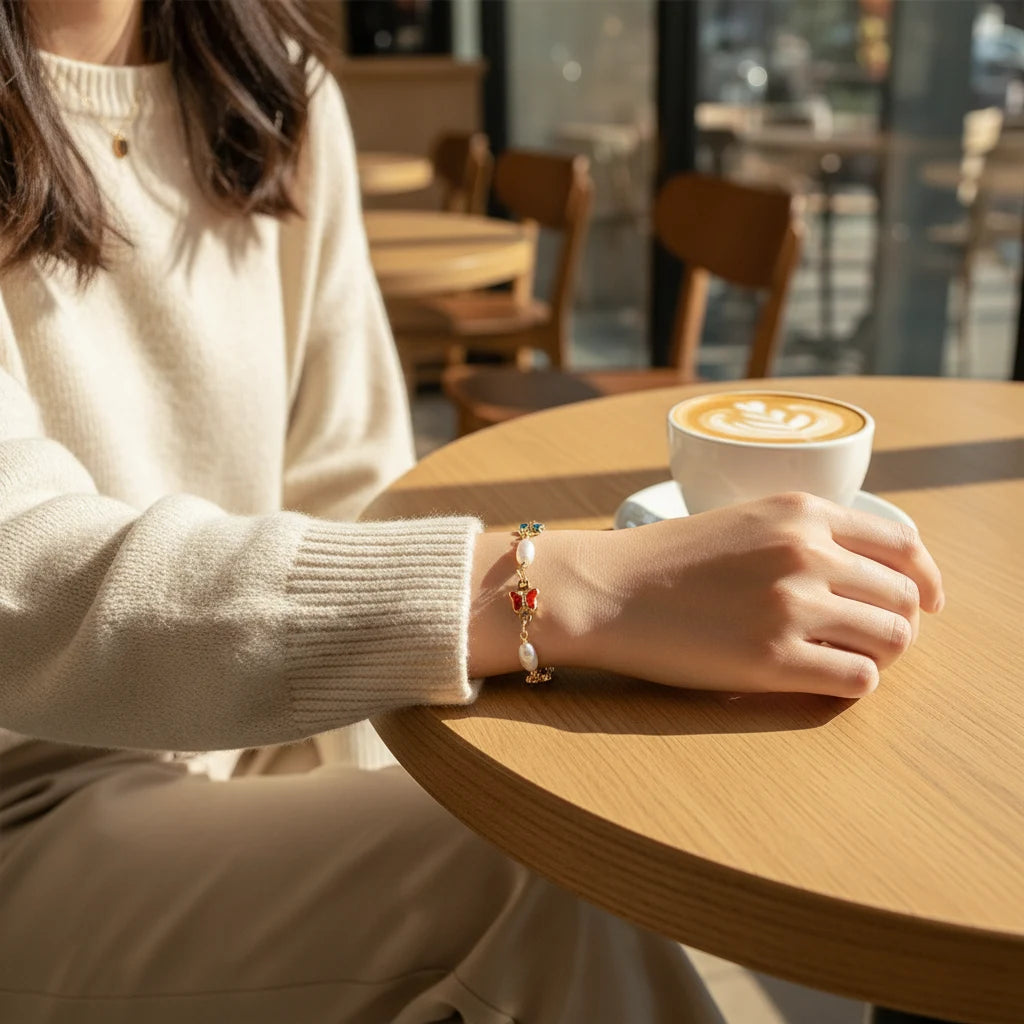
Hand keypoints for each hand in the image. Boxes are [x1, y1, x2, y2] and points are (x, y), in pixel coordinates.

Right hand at [582, 492, 943, 696]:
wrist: (607, 590)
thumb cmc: (665, 559)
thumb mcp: (743, 520)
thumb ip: (804, 534)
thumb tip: (866, 574)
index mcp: (802, 512)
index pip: (903, 545)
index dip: (924, 578)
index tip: (926, 602)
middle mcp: (807, 552)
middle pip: (904, 597)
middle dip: (896, 623)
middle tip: (867, 640)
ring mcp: (793, 606)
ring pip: (893, 640)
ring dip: (878, 655)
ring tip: (842, 659)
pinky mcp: (774, 659)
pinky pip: (858, 681)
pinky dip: (851, 684)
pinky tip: (819, 679)